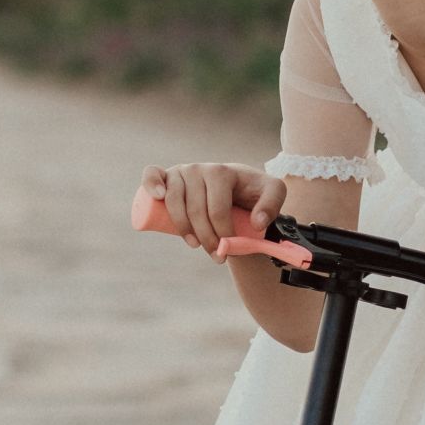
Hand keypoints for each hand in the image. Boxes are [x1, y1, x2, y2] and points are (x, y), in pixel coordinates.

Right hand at [141, 161, 285, 259]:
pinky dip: (151, 184)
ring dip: (182, 228)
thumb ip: (273, 205)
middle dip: (206, 238)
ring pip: (174, 202)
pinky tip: (158, 197)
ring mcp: (182, 171)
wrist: (237, 184)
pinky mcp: (168, 176)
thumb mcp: (272, 193)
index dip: (222, 234)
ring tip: (195, 244)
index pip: (217, 209)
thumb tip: (257, 223)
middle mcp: (200, 168)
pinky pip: (152, 174)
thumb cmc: (253, 191)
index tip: (229, 250)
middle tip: (216, 256)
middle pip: (196, 211)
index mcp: (222, 172)